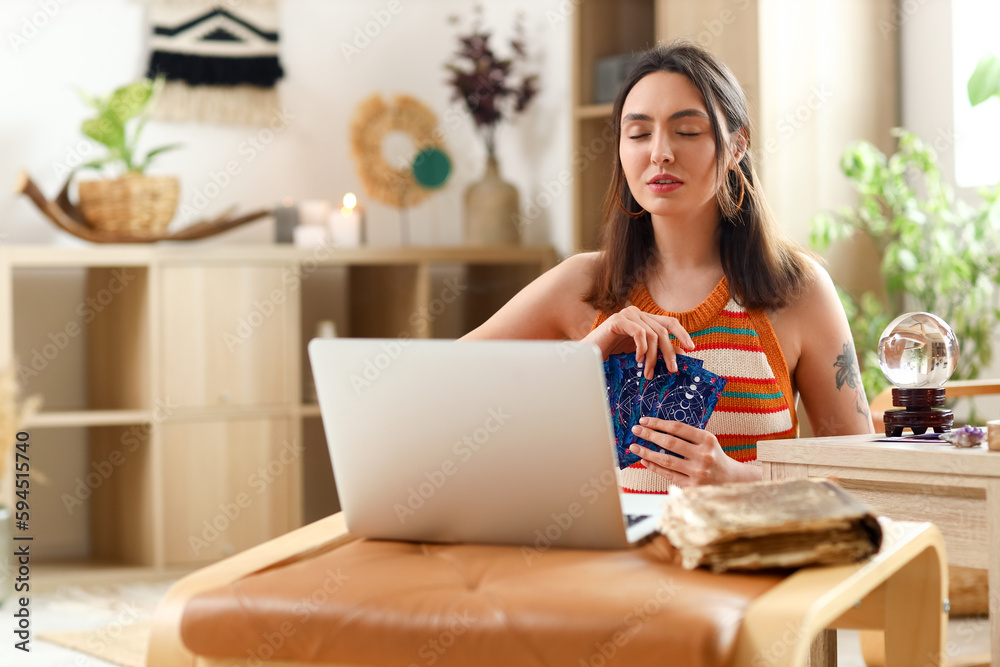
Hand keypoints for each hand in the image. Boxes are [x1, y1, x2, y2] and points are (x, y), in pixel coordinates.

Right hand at [583, 306, 694, 377]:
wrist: (587, 356)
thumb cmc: (610, 356)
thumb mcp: (638, 353)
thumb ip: (655, 351)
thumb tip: (678, 355)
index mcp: (644, 319)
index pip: (669, 322)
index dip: (682, 334)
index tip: (691, 349)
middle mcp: (638, 313)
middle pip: (664, 329)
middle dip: (670, 352)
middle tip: (672, 370)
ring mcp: (628, 315)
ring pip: (653, 334)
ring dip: (653, 356)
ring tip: (648, 372)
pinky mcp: (618, 320)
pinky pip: (640, 333)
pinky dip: (642, 348)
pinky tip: (637, 360)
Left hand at [626, 417, 760, 485]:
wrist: (732, 480)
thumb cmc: (714, 456)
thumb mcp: (707, 441)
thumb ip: (687, 436)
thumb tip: (656, 430)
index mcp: (707, 440)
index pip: (678, 428)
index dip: (658, 423)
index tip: (644, 421)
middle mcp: (704, 456)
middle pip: (670, 443)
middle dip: (649, 435)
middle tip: (635, 430)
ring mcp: (698, 472)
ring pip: (666, 460)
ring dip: (647, 453)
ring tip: (634, 447)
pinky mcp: (692, 486)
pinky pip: (668, 475)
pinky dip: (654, 467)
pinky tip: (644, 461)